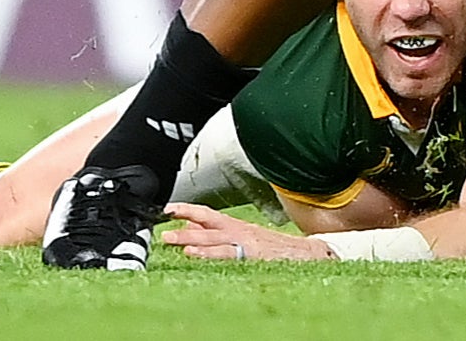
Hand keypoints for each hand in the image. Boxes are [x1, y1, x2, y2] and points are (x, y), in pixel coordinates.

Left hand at [161, 204, 328, 260]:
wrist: (302, 252)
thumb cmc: (269, 246)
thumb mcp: (240, 234)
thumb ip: (214, 231)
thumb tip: (189, 226)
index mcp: (233, 225)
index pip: (206, 214)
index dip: (186, 210)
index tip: (166, 209)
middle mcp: (236, 230)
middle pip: (207, 225)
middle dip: (183, 227)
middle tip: (163, 232)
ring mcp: (243, 242)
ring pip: (213, 239)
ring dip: (191, 240)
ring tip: (173, 241)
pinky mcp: (251, 255)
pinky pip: (226, 254)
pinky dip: (209, 254)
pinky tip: (195, 256)